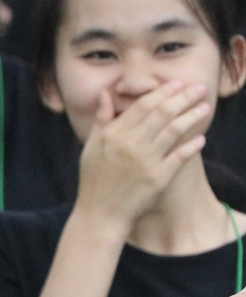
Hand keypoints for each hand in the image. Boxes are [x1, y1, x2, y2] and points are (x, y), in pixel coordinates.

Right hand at [76, 81, 209, 229]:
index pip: (143, 105)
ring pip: (175, 130)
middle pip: (163, 113)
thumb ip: (101, 119)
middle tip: (199, 88)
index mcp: (113, 134)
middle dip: (184, 97)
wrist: (101, 213)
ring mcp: (146, 161)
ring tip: (205, 107)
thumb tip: (105, 94)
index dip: (163, 91)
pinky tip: (201, 138)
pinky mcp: (159, 178)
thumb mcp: (91, 147)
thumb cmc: (94, 179)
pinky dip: (192, 146)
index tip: (178, 83)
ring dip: (192, 116)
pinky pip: (180, 156)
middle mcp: (131, 145)